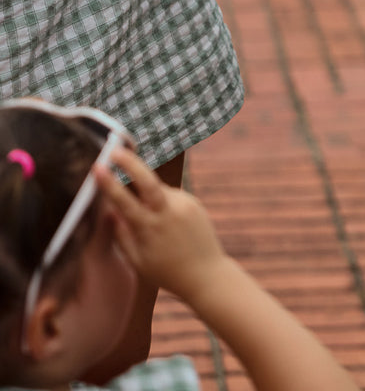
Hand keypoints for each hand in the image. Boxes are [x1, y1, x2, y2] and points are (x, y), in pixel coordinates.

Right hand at [96, 146, 228, 304]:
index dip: (109, 183)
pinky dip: (163, 205)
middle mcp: (168, 211)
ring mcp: (184, 204)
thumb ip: (121, 236)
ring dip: (149, 200)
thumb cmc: (166, 272)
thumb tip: (109, 212)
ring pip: (158, 192)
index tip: (98, 167)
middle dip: (130, 162)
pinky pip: (171, 197)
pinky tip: (170, 227)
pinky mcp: (194, 201)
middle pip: (148, 180)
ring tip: (160, 230)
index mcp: (150, 228)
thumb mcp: (137, 261)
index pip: (124, 201)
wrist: (207, 273)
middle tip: (115, 150)